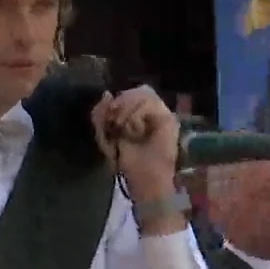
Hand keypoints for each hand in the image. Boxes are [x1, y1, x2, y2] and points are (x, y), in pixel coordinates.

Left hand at [92, 85, 181, 199]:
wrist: (142, 178)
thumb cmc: (126, 160)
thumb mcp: (104, 135)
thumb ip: (100, 114)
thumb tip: (106, 93)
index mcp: (138, 112)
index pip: (128, 93)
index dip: (115, 100)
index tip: (107, 115)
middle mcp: (152, 110)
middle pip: (135, 90)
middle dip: (120, 103)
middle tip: (115, 122)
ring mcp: (162, 113)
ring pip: (143, 92)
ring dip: (127, 109)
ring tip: (124, 128)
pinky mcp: (169, 119)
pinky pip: (150, 104)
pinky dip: (137, 115)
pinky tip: (136, 131)